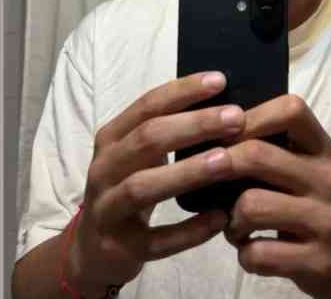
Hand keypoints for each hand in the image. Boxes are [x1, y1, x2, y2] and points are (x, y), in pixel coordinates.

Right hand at [67, 71, 244, 295]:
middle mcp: (103, 169)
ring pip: (143, 186)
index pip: (147, 106)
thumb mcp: (138, 155)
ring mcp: (108, 210)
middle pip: (147, 139)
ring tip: (227, 160)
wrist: (93, 249)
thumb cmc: (129, 187)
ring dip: (187, 171)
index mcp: (111, 139)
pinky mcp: (119, 248)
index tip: (220, 81)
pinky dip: (188, 231)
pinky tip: (220, 218)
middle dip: (194, 125)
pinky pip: (156, 241)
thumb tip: (223, 104)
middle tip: (236, 118)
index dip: (182, 91)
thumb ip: (169, 130)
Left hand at [222, 94, 330, 298]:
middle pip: (256, 154)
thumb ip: (280, 153)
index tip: (225, 134)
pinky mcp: (319, 261)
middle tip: (210, 180)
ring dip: (230, 219)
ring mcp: (326, 221)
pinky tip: (252, 251)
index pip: (290, 110)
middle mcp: (328, 179)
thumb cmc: (329, 209)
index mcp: (325, 151)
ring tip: (236, 225)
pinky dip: (244, 255)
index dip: (249, 116)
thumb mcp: (317, 171)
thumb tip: (216, 139)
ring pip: (251, 205)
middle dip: (218, 167)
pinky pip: (259, 253)